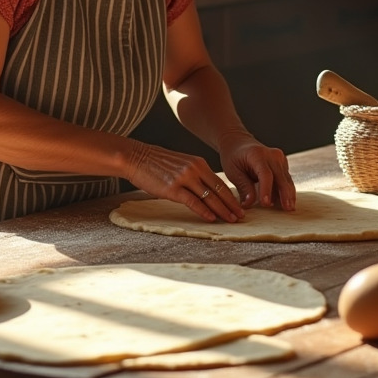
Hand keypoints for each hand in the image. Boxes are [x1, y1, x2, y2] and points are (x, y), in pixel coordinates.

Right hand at [124, 142, 244, 222]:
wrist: (136, 157)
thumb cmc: (156, 163)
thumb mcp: (181, 163)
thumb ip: (194, 173)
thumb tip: (205, 189)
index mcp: (198, 162)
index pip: (220, 182)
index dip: (231, 196)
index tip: (239, 206)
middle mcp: (194, 169)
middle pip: (218, 190)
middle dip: (231, 205)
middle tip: (241, 216)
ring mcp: (184, 178)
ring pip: (209, 197)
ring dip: (222, 210)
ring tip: (231, 220)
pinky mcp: (173, 188)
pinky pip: (193, 201)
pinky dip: (204, 211)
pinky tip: (211, 218)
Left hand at [217, 132, 295, 210]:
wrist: (238, 143)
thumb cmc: (233, 157)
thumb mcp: (233, 172)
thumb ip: (243, 187)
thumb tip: (249, 204)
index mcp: (257, 155)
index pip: (265, 174)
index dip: (266, 189)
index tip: (266, 203)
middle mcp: (272, 155)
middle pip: (281, 176)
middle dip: (285, 194)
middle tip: (288, 209)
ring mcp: (279, 159)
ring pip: (286, 179)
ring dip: (288, 194)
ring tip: (290, 208)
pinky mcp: (282, 164)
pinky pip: (286, 179)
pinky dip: (286, 190)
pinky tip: (287, 202)